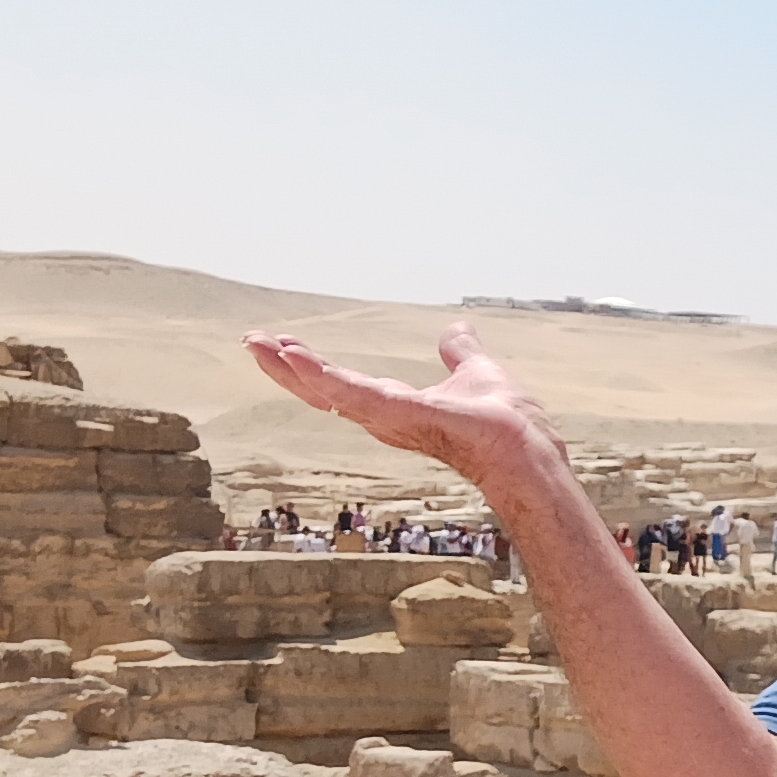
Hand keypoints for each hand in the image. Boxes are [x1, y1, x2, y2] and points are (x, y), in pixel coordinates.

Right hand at [242, 322, 561, 484]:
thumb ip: (460, 353)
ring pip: (327, 390)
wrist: (525, 447)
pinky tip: (294, 355)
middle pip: (322, 389)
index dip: (313, 366)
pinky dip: (321, 374)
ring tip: (257, 344)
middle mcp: (385, 416)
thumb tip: (457, 329)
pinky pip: (351, 391)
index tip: (284, 345)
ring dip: (291, 368)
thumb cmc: (507, 423)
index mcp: (398, 406)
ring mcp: (388, 417)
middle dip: (285, 368)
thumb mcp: (475, 371)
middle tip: (250, 342)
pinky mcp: (398, 413)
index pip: (343, 384)